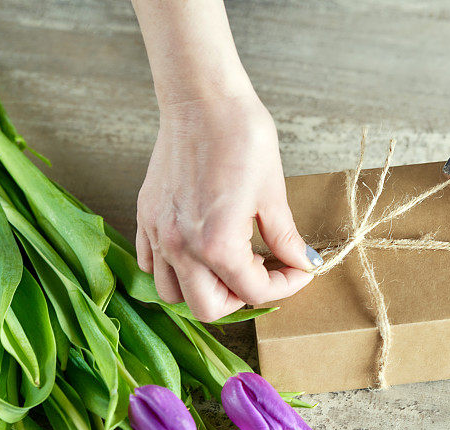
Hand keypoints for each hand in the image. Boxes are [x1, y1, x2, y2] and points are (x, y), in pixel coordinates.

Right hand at [135, 96, 319, 321]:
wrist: (202, 99)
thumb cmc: (241, 137)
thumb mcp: (273, 193)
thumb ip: (285, 238)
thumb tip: (302, 262)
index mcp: (217, 244)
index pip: (254, 292)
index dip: (285, 286)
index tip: (298, 270)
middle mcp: (181, 247)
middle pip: (209, 309)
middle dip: (242, 298)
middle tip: (263, 273)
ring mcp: (158, 234)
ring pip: (172, 294)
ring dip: (204, 289)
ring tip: (230, 264)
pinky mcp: (146, 217)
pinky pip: (151, 264)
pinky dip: (174, 269)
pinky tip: (199, 250)